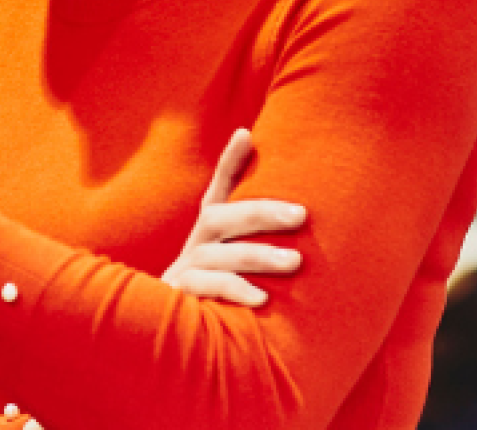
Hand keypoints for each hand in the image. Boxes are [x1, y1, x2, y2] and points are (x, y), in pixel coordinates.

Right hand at [160, 128, 307, 306]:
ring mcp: (183, 272)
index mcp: (208, 235)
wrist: (174, 341)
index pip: (218, 193)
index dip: (229, 163)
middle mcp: (194, 247)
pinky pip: (204, 288)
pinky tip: (262, 299)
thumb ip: (258, 237)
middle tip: (301, 215)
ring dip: (257, 255)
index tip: (246, 135)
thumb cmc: (223, 296)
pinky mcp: (180, 298)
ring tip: (295, 262)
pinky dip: (233, 289)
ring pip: (216, 255)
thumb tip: (290, 199)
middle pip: (219, 217)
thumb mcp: (237, 264)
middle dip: (261, 213)